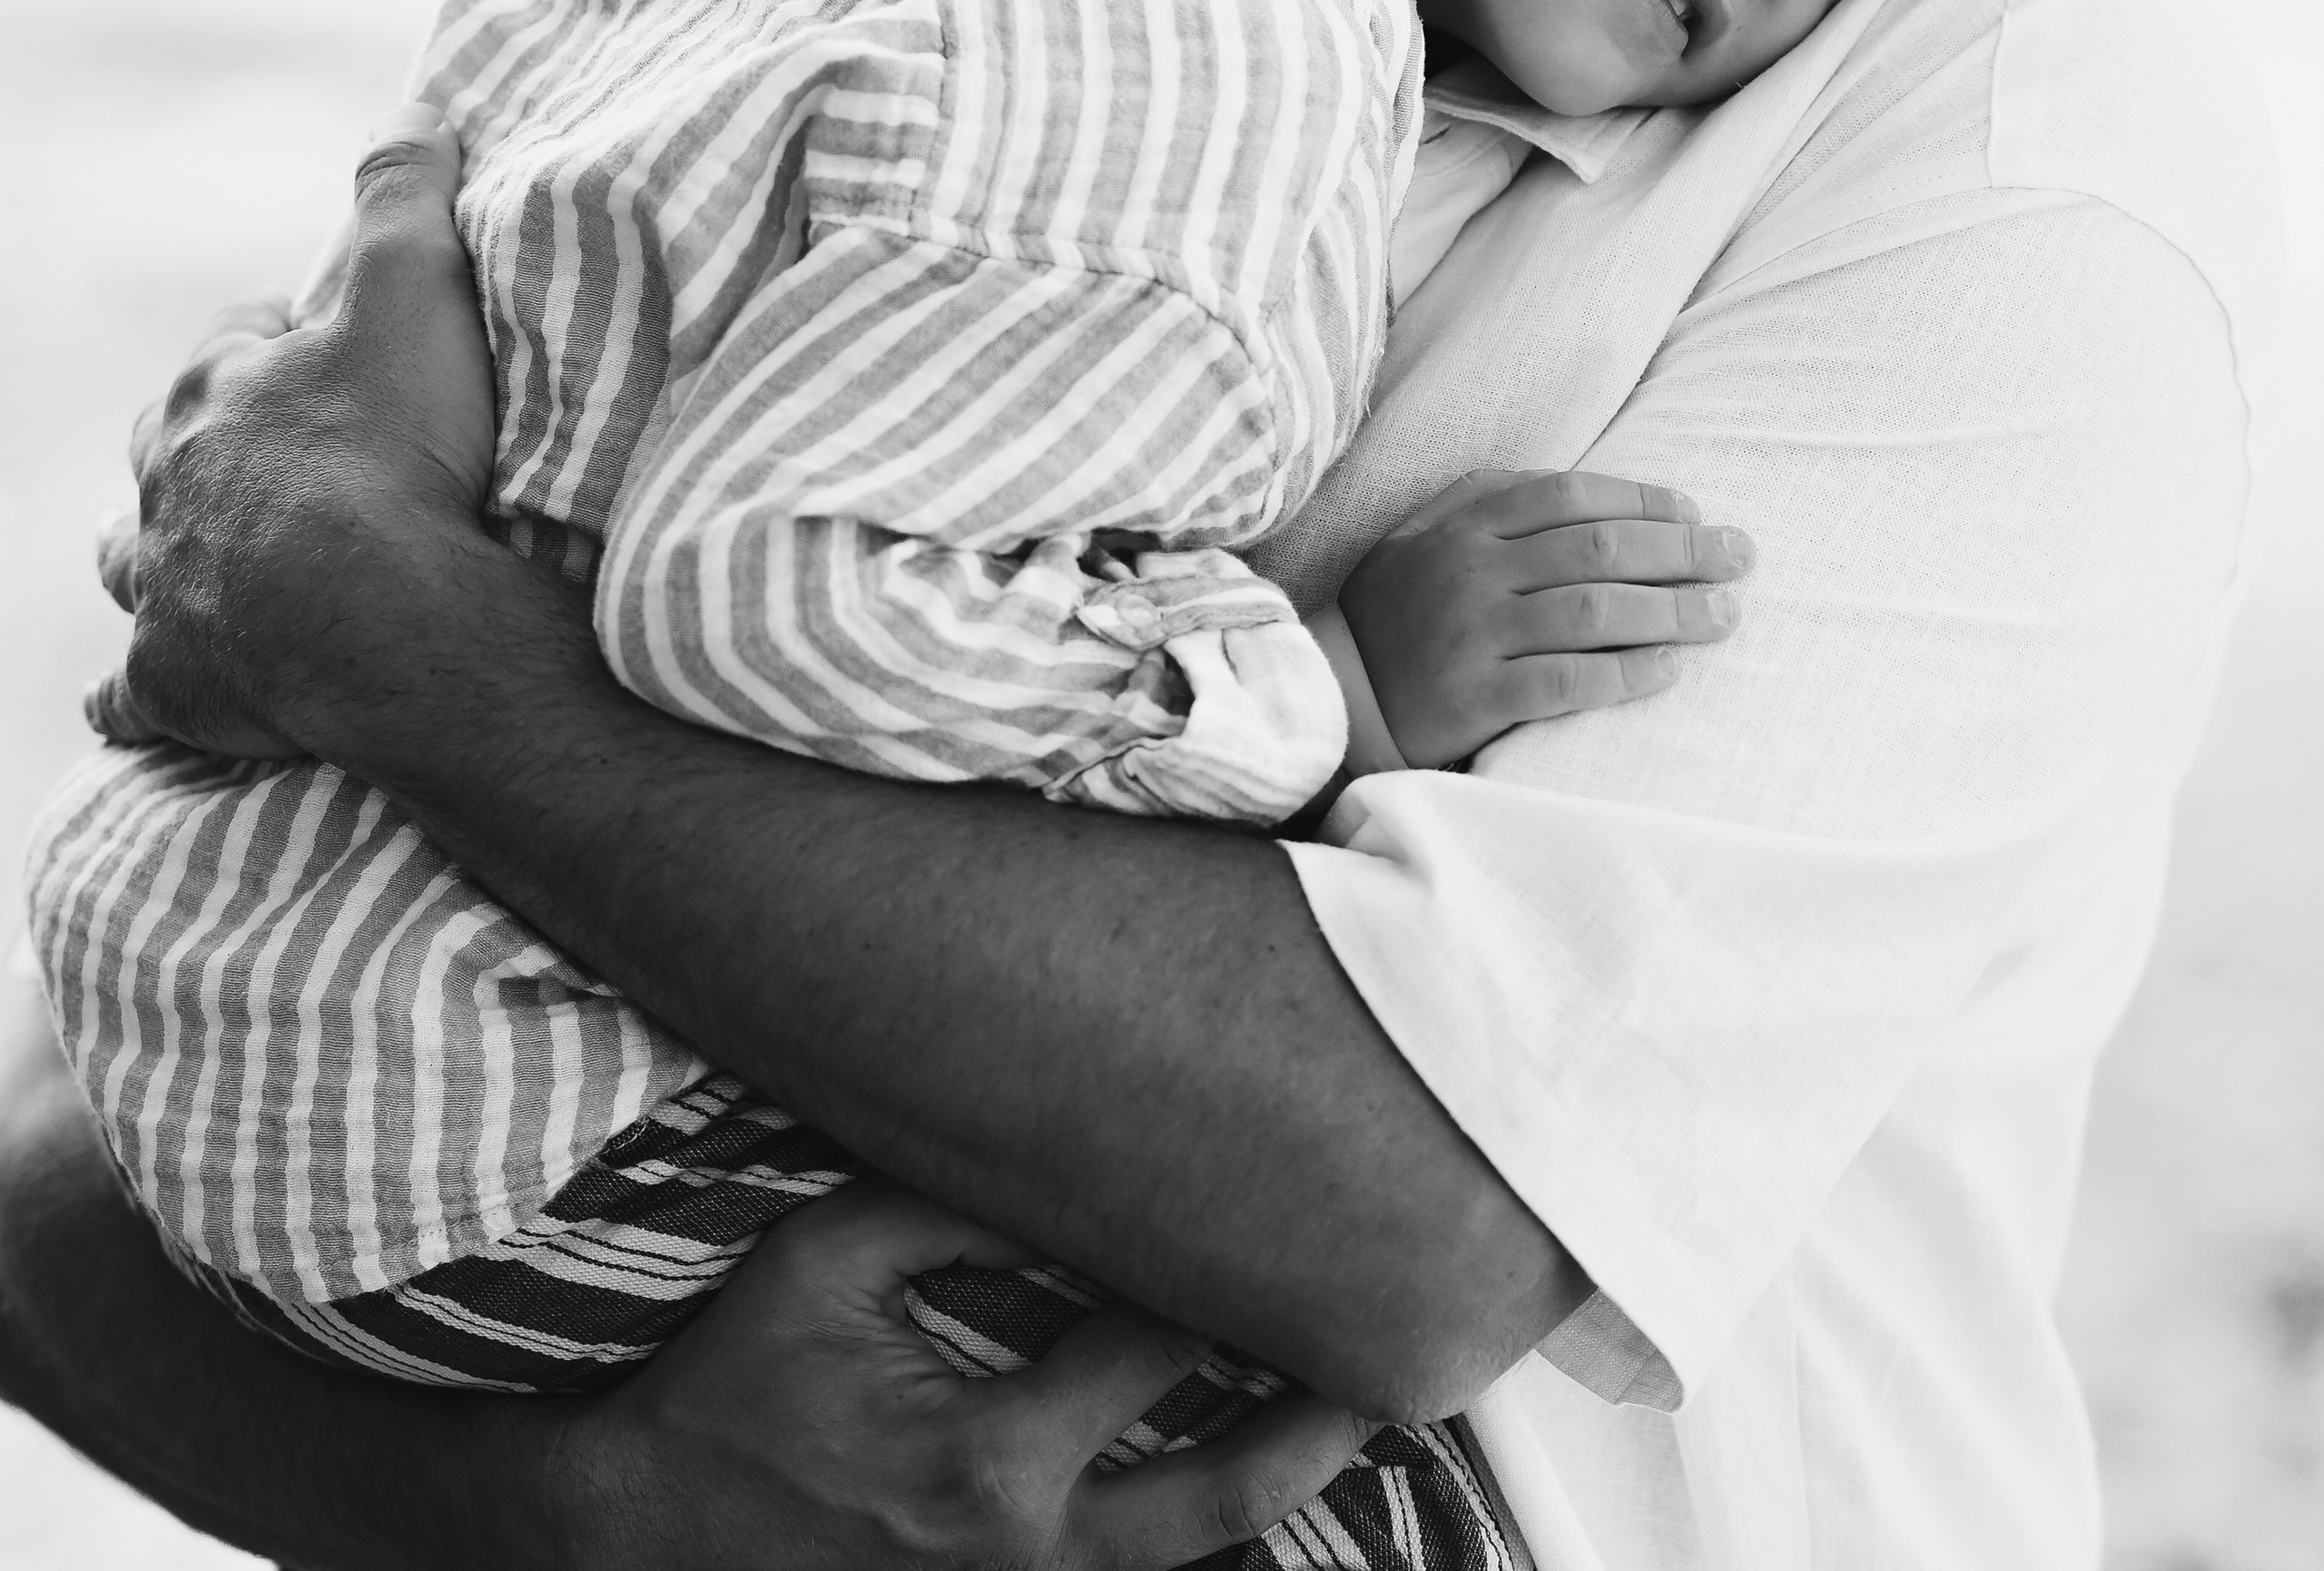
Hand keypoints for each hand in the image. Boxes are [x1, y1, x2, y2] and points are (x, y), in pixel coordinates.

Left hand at [88, 102, 499, 763]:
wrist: (387, 616)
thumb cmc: (399, 448)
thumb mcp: (417, 288)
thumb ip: (406, 194)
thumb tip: (411, 110)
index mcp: (219, 389)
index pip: (233, 343)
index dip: (276, 339)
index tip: (318, 344)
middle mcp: (171, 483)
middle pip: (164, 445)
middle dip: (198, 439)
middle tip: (259, 449)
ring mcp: (166, 586)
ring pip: (126, 557)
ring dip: (148, 549)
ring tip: (184, 550)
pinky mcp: (172, 683)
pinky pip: (123, 692)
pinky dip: (127, 689)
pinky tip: (133, 693)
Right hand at [556, 1183, 1372, 1570]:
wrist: (636, 1540)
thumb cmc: (728, 1393)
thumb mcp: (816, 1266)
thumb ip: (937, 1202)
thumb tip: (1045, 1148)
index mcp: (990, 1462)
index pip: (1152, 1350)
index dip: (1223, 1279)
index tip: (1281, 1214)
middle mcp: (1028, 1556)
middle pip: (1221, 1493)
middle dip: (1314, 1425)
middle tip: (1391, 1359)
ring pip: (1189, 1564)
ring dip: (1269, 1497)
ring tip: (1350, 1427)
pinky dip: (1191, 1550)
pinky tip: (1240, 1505)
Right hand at [1338, 469, 1754, 768]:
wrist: (1334, 692)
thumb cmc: (1396, 607)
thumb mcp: (1425, 530)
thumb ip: (1491, 497)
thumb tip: (1589, 488)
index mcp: (1467, 522)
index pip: (1571, 496)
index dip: (1643, 501)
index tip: (1696, 513)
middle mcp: (1472, 569)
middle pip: (1596, 548)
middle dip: (1681, 549)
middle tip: (1741, 559)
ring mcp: (1473, 634)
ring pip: (1593, 611)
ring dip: (1671, 610)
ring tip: (1725, 615)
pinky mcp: (1476, 698)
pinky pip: (1566, 682)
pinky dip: (1624, 673)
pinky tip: (1670, 669)